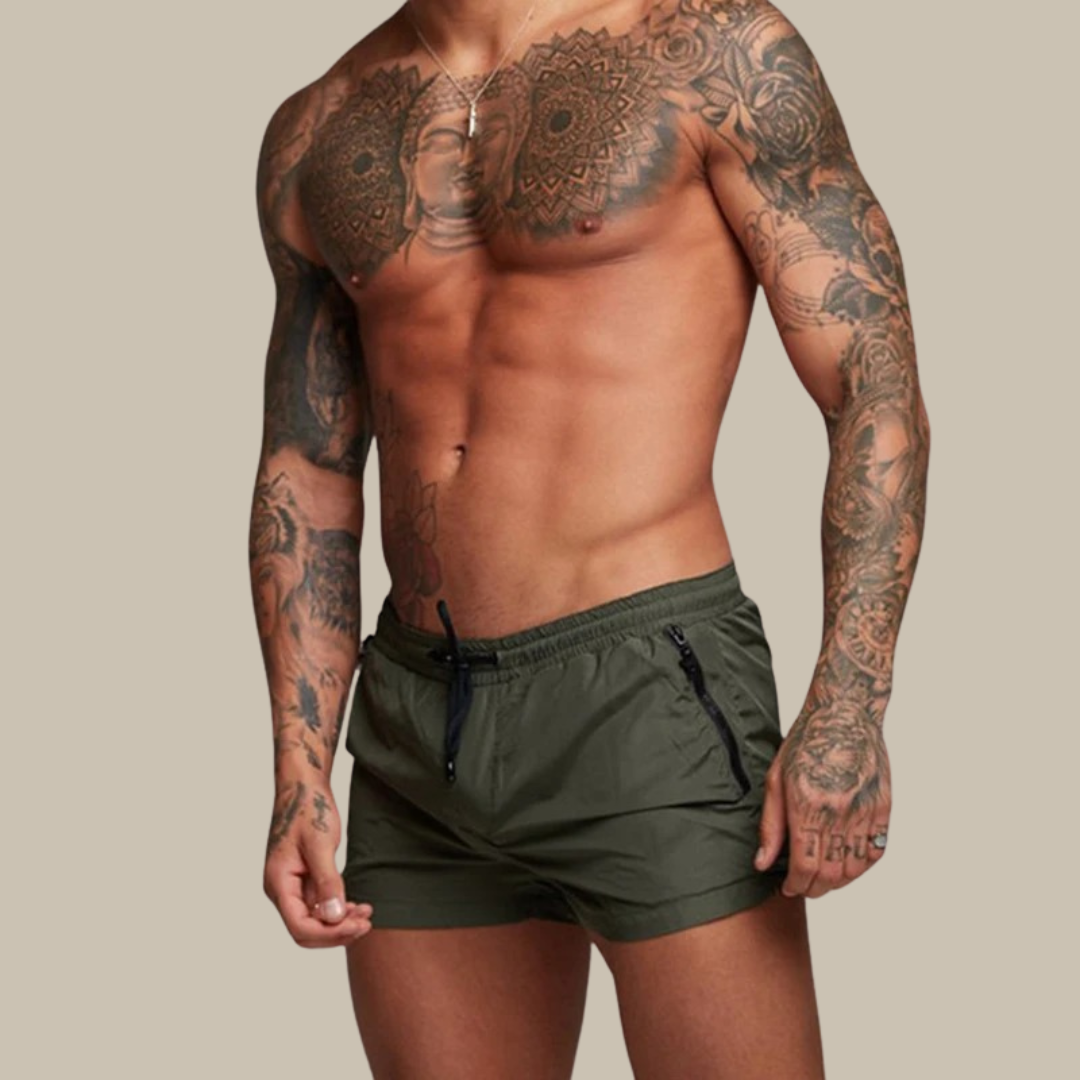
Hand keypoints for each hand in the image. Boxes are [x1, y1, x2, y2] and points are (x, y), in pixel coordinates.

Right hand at [264, 775, 373, 945]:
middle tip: (367, 922)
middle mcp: (281, 889)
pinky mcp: (303, 879)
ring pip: (314, 920)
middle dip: (337, 931)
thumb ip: (327, 881)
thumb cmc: (308, 809)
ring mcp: (291, 886)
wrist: (303, 787)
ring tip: (366, 912)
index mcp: (278, 883)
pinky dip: (337, 909)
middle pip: (306, 930)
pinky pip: (319, 905)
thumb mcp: (320, 844)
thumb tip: (333, 917)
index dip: (330, 933)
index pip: (300, 927)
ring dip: (340, 922)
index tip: (358, 925)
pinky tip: (356, 904)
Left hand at [754, 703, 891, 898]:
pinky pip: (876, 852)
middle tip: (803, 887)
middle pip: (830, 873)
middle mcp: (839, 812)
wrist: (844, 714)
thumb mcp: (776, 779)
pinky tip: (846, 865)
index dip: (796, 885)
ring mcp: (865, 811)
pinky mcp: (883, 808)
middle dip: (814, 888)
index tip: (788, 888)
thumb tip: (763, 863)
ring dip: (837, 882)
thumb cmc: (806, 742)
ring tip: (822, 879)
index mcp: (808, 805)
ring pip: (855, 868)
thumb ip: (770, 825)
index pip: (804, 865)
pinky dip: (861, 867)